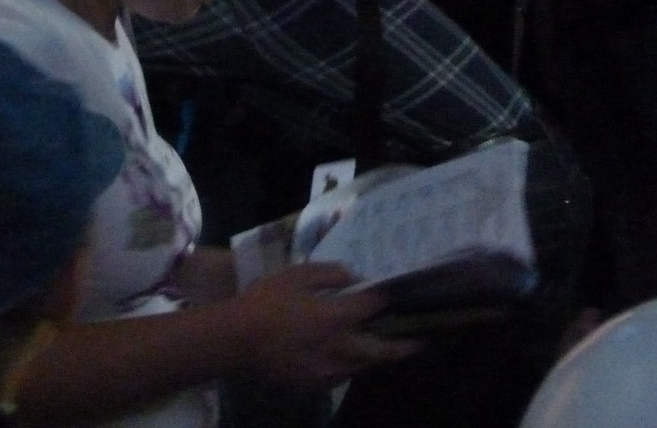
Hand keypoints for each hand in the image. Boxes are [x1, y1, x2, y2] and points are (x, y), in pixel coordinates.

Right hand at [230, 263, 418, 387]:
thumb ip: (327, 273)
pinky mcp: (317, 383)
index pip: (371, 307)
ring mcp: (330, 369)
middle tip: (419, 341)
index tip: (391, 293)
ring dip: (376, 355)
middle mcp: (340, 348)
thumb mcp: (293, 275)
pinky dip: (351, 364)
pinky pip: (343, 374)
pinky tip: (345, 356)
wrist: (236, 339)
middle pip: (382, 350)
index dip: (383, 299)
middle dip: (404, 345)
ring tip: (384, 347)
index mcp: (334, 317)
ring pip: (364, 365)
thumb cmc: (264, 301)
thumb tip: (353, 277)